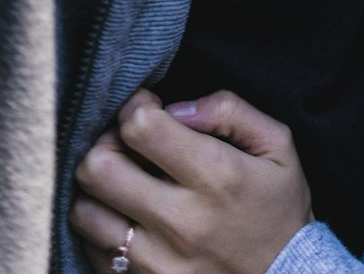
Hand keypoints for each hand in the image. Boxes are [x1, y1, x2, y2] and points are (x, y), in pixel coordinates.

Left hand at [71, 88, 312, 273]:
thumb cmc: (279, 206)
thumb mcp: (277, 145)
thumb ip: (231, 111)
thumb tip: (176, 107)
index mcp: (216, 177)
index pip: (141, 128)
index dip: (136, 106)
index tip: (148, 108)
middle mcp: (182, 222)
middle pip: (98, 168)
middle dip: (105, 142)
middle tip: (126, 141)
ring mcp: (158, 264)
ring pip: (84, 212)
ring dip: (96, 188)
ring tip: (122, 179)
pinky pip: (93, 252)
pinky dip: (101, 227)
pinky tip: (126, 215)